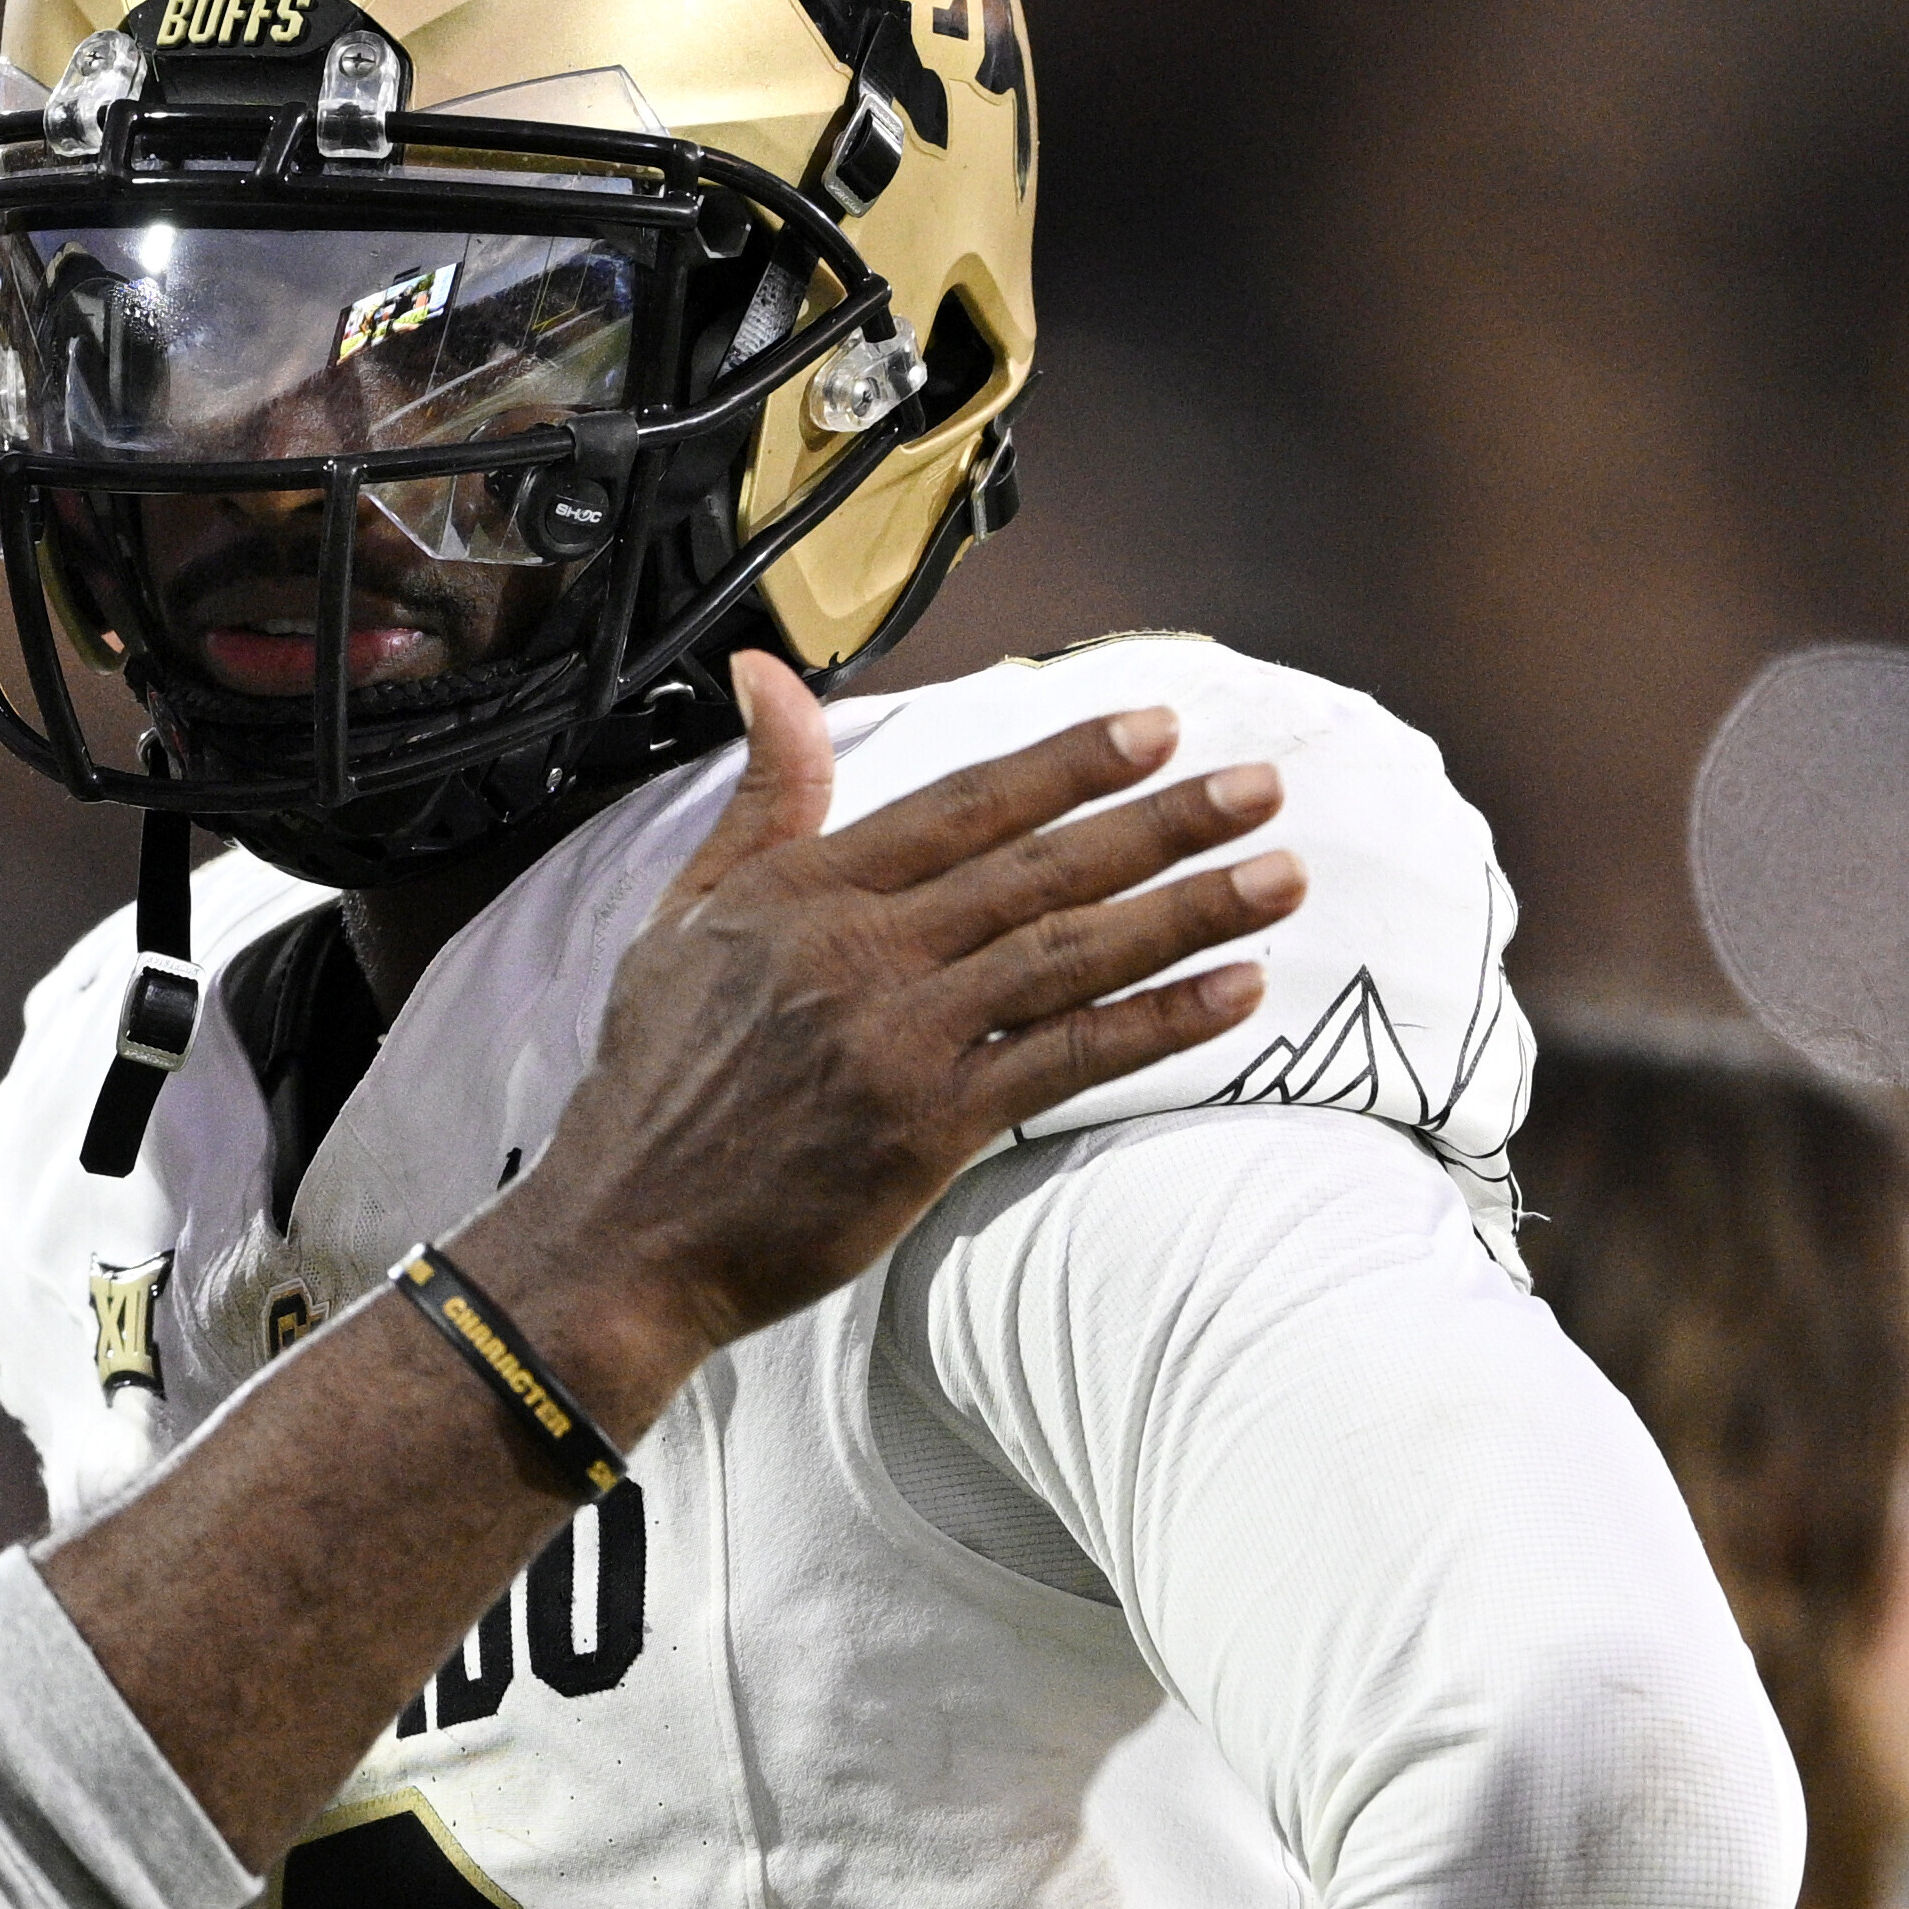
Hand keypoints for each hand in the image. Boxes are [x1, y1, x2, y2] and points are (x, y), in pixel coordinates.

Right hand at [465, 652, 1299, 1415]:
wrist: (626, 1232)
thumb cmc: (652, 1082)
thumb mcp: (681, 917)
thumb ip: (758, 800)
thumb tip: (767, 676)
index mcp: (804, 893)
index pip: (962, 804)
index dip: (1068, 763)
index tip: (1157, 727)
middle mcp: (859, 953)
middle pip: (1039, 869)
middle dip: (1162, 823)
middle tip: (1260, 787)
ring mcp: (900, 1038)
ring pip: (1071, 954)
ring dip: (1189, 910)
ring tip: (1282, 877)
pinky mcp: (930, 1126)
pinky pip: (1070, 1057)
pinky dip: (1159, 1022)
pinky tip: (1235, 991)